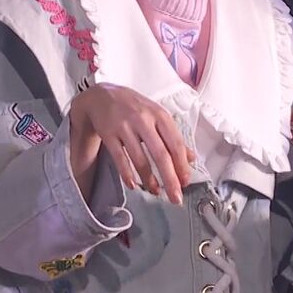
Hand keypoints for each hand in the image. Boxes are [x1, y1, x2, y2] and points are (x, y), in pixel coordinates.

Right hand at [69, 83, 195, 203]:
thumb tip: (191, 158)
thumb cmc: (133, 107)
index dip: (182, 165)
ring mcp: (124, 127)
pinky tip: (133, 184)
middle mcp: (143, 120)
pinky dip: (127, 173)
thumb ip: (173, 136)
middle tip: (175, 197)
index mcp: (160, 116)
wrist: (101, 95)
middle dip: (170, 179)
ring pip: (139, 158)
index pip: (175, 144)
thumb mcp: (157, 116)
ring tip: (155, 191)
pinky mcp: (108, 134)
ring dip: (148, 179)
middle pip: (160, 154)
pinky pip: (119, 158)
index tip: (185, 182)